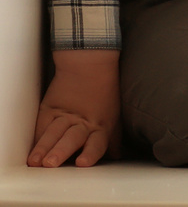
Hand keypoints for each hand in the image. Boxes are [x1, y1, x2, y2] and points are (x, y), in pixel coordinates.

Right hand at [29, 50, 120, 167]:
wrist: (89, 65)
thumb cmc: (105, 91)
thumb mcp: (113, 115)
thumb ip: (112, 137)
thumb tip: (115, 155)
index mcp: (100, 126)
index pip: (96, 143)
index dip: (90, 153)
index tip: (82, 163)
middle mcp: (82, 123)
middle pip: (71, 139)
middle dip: (61, 151)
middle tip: (51, 162)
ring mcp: (64, 117)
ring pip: (53, 134)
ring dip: (44, 147)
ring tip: (36, 160)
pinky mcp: (49, 110)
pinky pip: (41, 126)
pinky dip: (37, 139)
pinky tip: (32, 150)